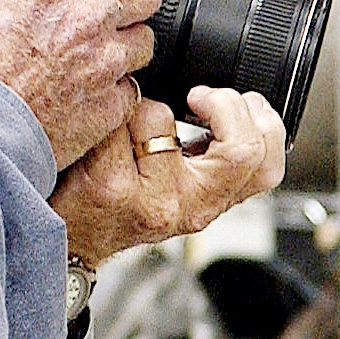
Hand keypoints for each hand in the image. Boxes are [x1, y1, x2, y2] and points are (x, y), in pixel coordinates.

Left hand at [51, 88, 288, 268]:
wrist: (72, 238)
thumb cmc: (123, 205)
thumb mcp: (182, 187)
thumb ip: (211, 153)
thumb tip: (232, 101)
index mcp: (213, 201)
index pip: (267, 164)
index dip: (259, 120)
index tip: (225, 107)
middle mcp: (191, 206)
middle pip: (242, 148)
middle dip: (224, 103)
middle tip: (198, 100)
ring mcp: (152, 198)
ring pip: (164, 118)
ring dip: (142, 106)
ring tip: (132, 129)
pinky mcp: (112, 186)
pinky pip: (119, 120)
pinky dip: (109, 115)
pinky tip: (105, 138)